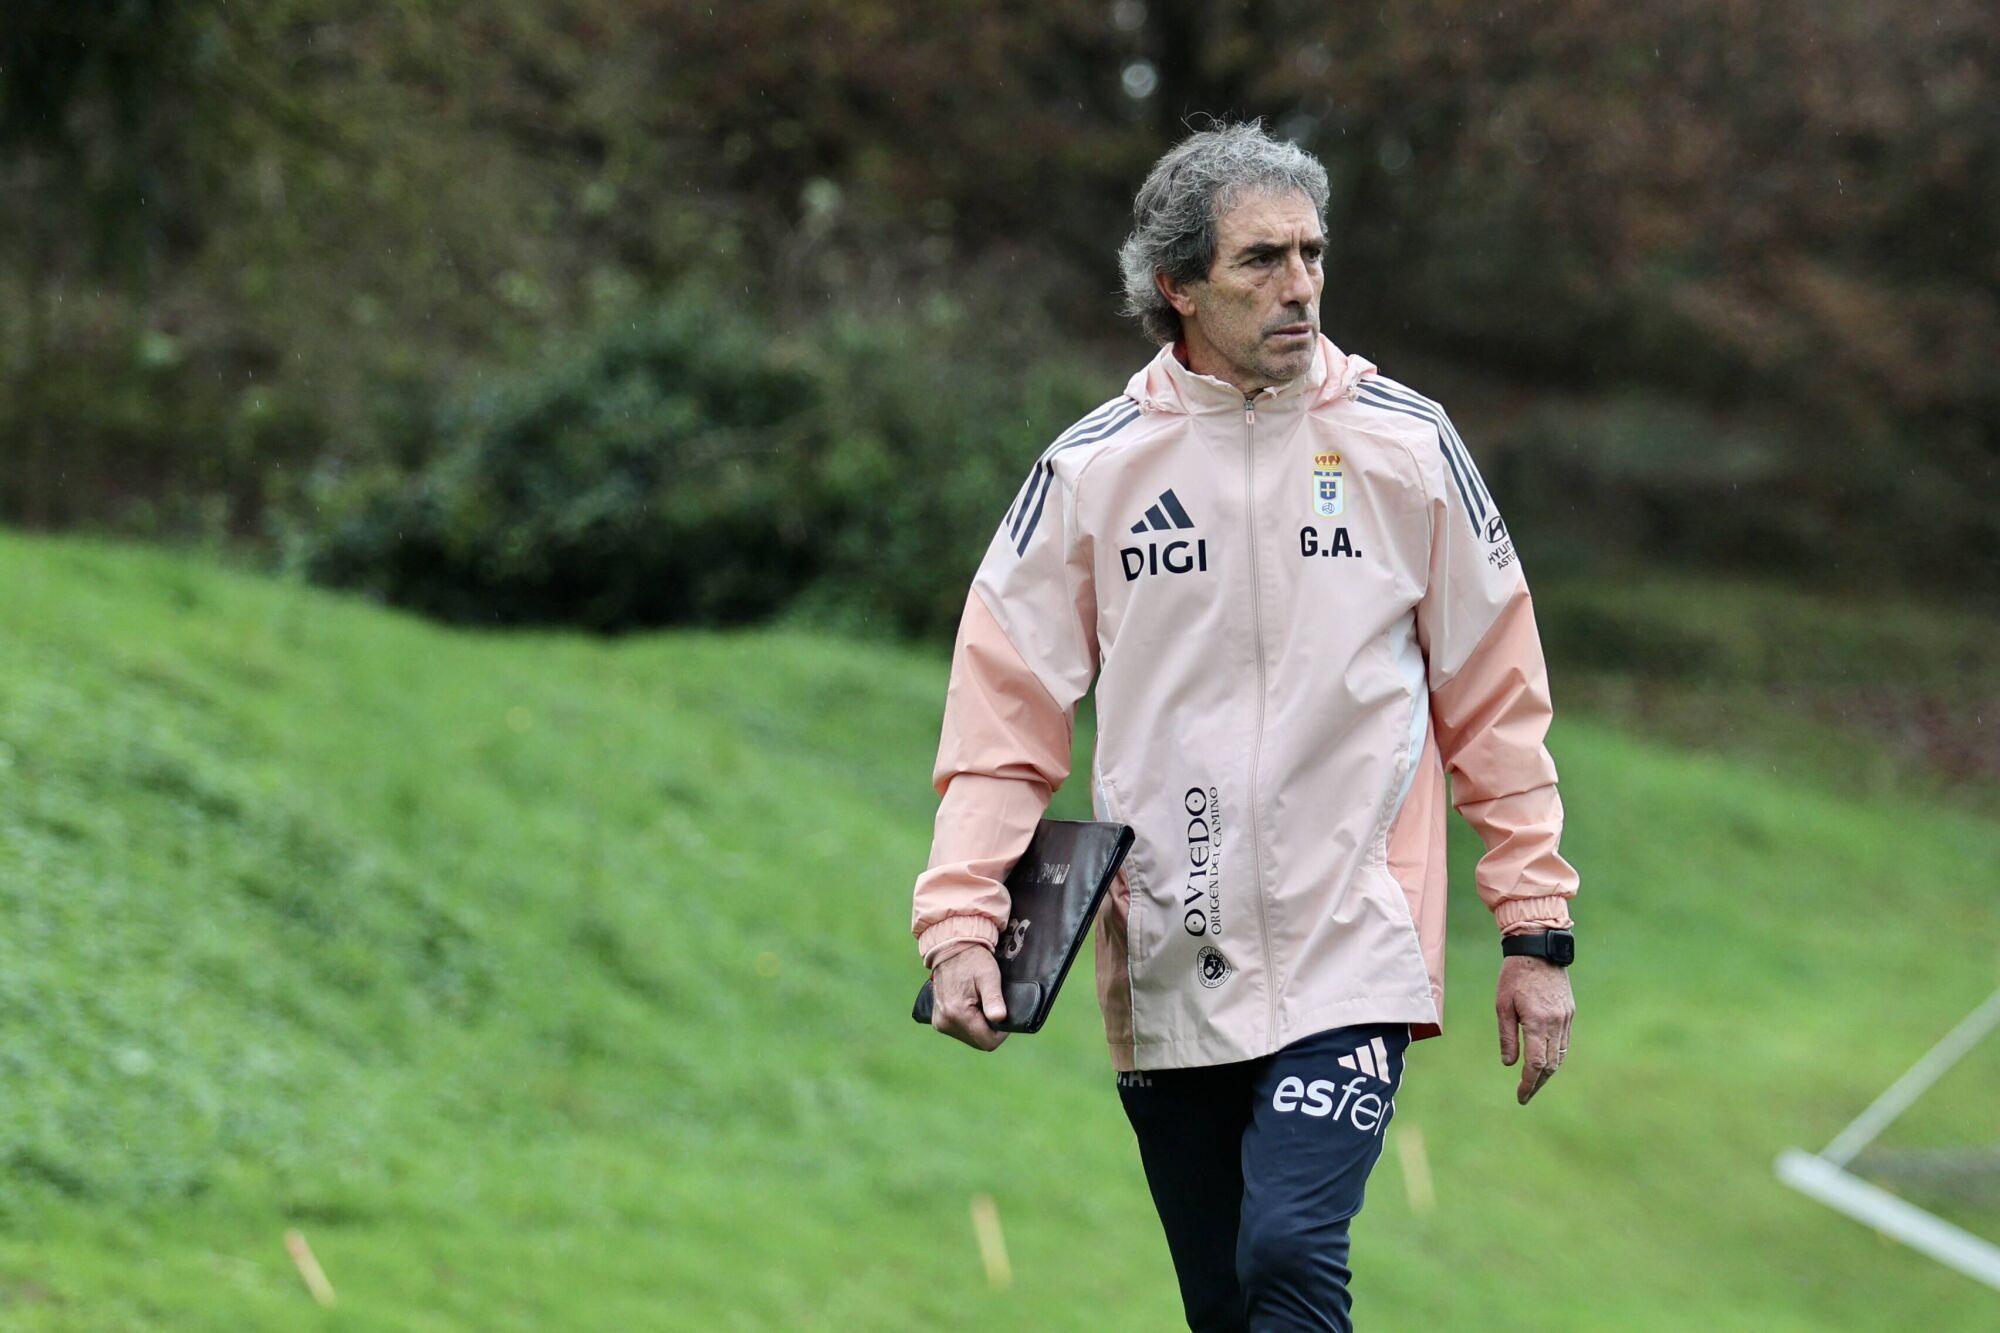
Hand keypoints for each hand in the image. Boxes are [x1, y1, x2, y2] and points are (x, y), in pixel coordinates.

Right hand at [930, 947, 1009, 1050]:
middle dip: (989, 1029)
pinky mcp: (937, 1020)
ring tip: (981, 1004)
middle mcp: (945, 1022)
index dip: (1001, 1034)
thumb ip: (994, 999)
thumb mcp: (989, 975)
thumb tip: (999, 1019)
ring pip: (969, 1038)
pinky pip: (959, 1031)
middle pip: (978, 1042)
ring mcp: (940, 1022)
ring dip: (979, 1027)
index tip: (1003, 1016)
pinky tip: (970, 1007)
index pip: (987, 1042)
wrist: (950, 949)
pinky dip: (968, 1024)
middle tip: (992, 1007)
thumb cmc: (973, 961)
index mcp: (958, 1013)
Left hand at [1497, 955, 1572, 1104]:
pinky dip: (1556, 1056)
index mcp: (1538, 1022)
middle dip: (1537, 1083)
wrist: (1539, 949)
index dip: (1528, 1083)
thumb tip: (1509, 1064)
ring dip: (1548, 1072)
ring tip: (1534, 1082)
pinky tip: (1546, 1062)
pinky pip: (1565, 1042)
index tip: (1521, 1096)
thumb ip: (1507, 1036)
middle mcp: (1556, 1023)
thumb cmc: (1514, 975)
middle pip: (1550, 1064)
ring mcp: (1566, 1018)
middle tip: (1525, 1095)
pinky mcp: (1570, 1013)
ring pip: (1560, 1055)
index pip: (1536, 1063)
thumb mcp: (1502, 1005)